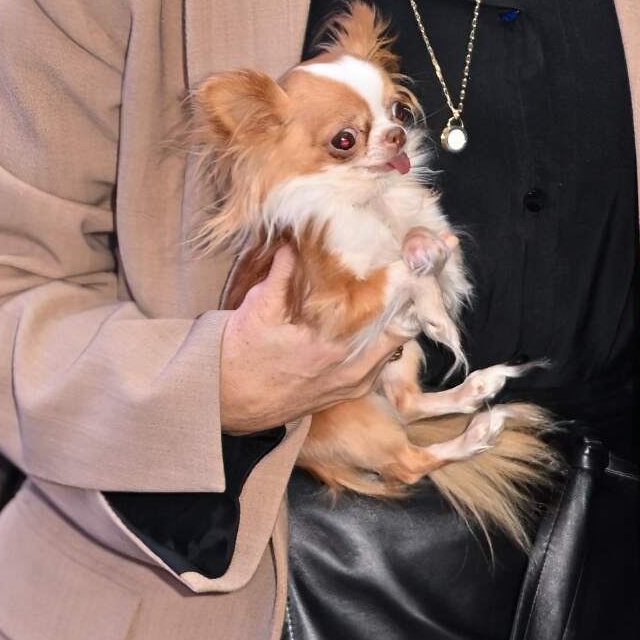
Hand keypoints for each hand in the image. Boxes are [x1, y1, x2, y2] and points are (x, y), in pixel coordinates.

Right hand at [216, 246, 406, 434]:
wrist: (228, 401)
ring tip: (395, 293)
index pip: (388, 313)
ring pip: (393, 348)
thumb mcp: (258, 308)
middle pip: (401, 331)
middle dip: (405, 302)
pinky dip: (383, 342)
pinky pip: (380, 364)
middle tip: (410, 272)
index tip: (411, 261)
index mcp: (334, 347)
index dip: (403, 285)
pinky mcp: (348, 393)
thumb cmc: (240, 356)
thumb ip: (282, 273)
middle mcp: (352, 371)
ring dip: (395, 322)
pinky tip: (374, 323)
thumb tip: (295, 238)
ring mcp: (353, 385)